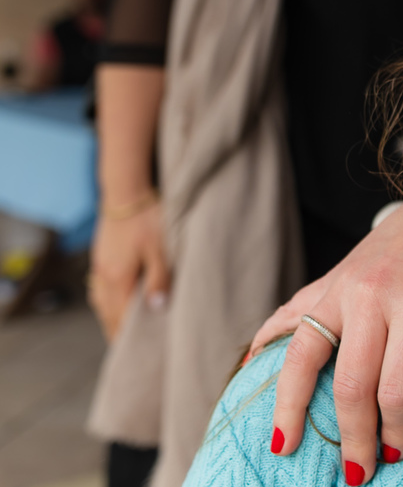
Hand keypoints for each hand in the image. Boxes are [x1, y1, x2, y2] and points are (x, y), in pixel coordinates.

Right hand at [87, 197, 170, 340]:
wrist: (125, 191)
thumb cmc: (148, 218)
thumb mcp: (161, 249)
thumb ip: (160, 279)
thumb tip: (157, 309)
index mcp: (119, 279)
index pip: (121, 318)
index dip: (129, 336)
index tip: (137, 353)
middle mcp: (104, 277)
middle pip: (108, 314)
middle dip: (118, 332)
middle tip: (129, 351)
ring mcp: (99, 267)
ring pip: (101, 302)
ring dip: (111, 318)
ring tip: (122, 333)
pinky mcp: (100, 257)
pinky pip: (100, 289)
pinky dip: (107, 302)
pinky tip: (115, 303)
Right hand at [250, 186, 402, 483]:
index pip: (397, 388)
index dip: (396, 430)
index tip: (398, 454)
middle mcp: (373, 296)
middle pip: (349, 382)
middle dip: (352, 436)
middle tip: (356, 474)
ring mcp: (343, 286)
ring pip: (301, 354)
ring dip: (290, 405)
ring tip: (284, 446)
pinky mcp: (327, 280)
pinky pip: (286, 316)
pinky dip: (265, 345)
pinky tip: (252, 375)